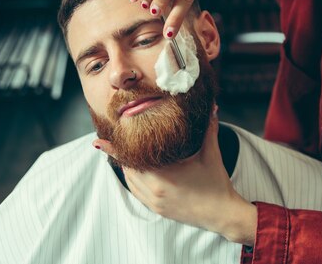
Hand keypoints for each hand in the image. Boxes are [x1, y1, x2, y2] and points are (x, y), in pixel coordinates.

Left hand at [93, 117, 256, 245]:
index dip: (114, 150)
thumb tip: (211, 107)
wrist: (223, 214)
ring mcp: (154, 202)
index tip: (98, 142)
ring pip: (131, 181)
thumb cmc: (216, 184)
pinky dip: (134, 179)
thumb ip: (208, 129)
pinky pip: (137, 192)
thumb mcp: (211, 154)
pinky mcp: (157, 209)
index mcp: (163, 176)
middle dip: (122, 154)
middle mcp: (154, 191)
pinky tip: (136, 169)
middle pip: (128, 169)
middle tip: (112, 140)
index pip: (131, 159)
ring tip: (123, 152)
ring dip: (127, 167)